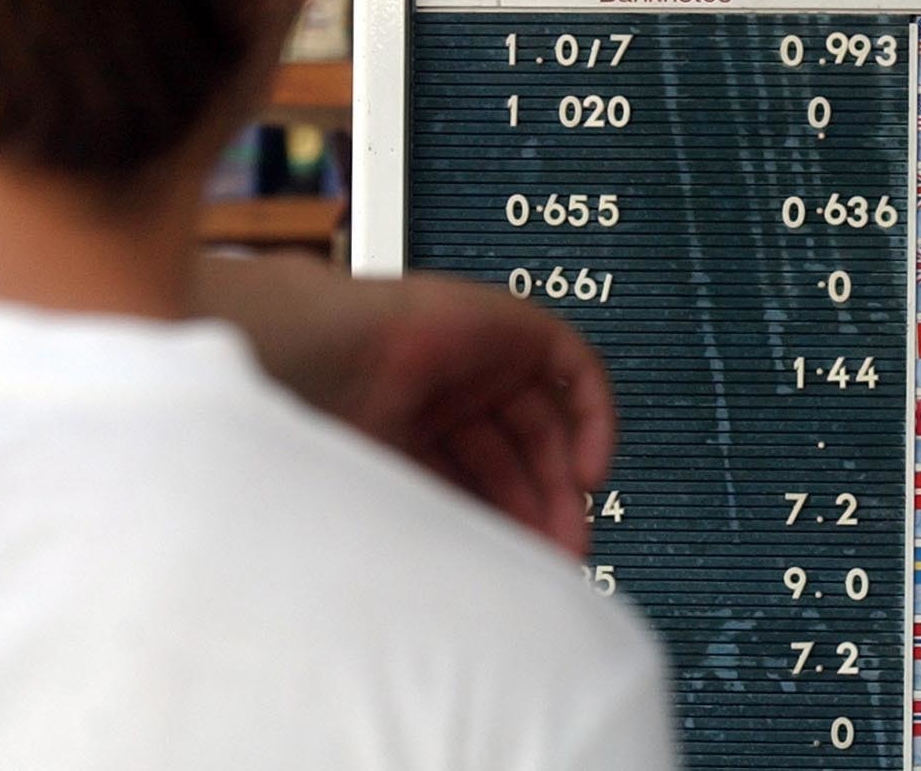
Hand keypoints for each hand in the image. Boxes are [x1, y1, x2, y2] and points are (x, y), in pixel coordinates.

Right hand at [193, 253, 613, 557]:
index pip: (475, 483)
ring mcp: (484, 358)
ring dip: (562, 485)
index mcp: (411, 427)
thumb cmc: (328, 425)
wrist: (326, 359)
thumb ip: (435, 530)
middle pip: (516, 459)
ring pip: (546, 425)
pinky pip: (575, 369)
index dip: (501, 526)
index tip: (520, 574)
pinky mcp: (517, 325)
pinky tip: (587, 473)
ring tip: (569, 537)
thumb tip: (470, 595)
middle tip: (555, 564)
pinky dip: (594, 419)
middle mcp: (450, 392)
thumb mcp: (388, 495)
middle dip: (537, 515)